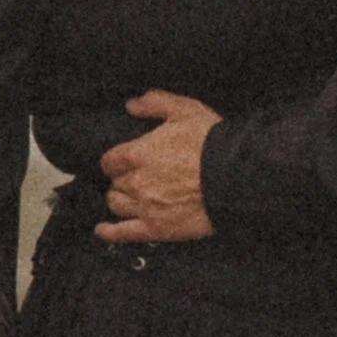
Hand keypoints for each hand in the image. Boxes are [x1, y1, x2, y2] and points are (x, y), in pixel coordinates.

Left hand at [98, 90, 217, 243]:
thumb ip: (155, 103)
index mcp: (137, 154)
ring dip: (120, 200)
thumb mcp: (184, 110)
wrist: (234, 177)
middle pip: (115, 184)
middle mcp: (136, 182)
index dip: (116, 161)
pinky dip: (109, 232)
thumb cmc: (211, 143)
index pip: (110, 161)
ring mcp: (144, 208)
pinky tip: (102, 230)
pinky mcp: (157, 229)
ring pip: (117, 205)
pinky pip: (123, 233)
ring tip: (129, 198)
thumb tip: (132, 106)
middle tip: (134, 178)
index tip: (123, 162)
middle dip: (122, 180)